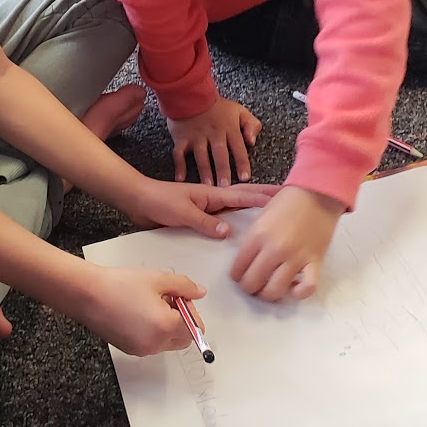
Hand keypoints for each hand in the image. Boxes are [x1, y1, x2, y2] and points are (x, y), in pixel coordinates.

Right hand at [75, 265, 206, 356]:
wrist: (87, 295)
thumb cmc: (118, 286)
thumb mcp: (158, 279)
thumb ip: (184, 286)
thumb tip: (199, 292)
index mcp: (166, 326)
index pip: (195, 327)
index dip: (189, 309)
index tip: (178, 296)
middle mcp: (155, 343)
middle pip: (184, 339)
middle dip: (181, 321)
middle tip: (166, 300)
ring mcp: (142, 349)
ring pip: (168, 342)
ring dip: (167, 327)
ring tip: (149, 305)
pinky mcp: (130, 350)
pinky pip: (152, 344)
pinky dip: (152, 332)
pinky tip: (138, 313)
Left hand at [118, 180, 275, 236]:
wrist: (138, 200)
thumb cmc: (158, 202)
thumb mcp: (182, 212)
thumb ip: (204, 222)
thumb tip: (229, 232)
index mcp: (212, 194)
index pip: (243, 195)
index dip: (264, 198)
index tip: (285, 198)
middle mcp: (214, 199)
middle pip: (245, 197)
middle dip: (266, 198)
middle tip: (288, 201)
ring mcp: (208, 207)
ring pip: (237, 207)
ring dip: (254, 209)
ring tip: (274, 215)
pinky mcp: (200, 216)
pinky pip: (224, 218)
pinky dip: (237, 220)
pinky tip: (243, 229)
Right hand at [167, 98, 263, 186]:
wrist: (190, 93)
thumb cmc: (216, 106)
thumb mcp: (239, 110)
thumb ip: (251, 125)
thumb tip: (252, 141)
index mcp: (228, 128)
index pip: (238, 147)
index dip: (242, 162)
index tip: (245, 177)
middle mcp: (213, 133)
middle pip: (219, 154)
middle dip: (223, 170)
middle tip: (225, 186)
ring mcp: (196, 136)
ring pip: (201, 155)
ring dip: (205, 171)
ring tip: (208, 186)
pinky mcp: (181, 138)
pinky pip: (179, 154)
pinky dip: (179, 166)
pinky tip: (181, 179)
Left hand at [230, 185, 342, 301]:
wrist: (318, 193)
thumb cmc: (288, 201)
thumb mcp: (261, 217)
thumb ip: (253, 240)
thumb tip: (246, 262)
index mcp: (257, 235)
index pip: (238, 268)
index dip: (236, 276)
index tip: (239, 276)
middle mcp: (275, 249)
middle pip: (253, 283)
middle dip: (249, 287)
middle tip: (253, 284)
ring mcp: (296, 257)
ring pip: (275, 291)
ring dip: (269, 294)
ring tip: (269, 289)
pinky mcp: (315, 261)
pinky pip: (307, 288)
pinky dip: (299, 293)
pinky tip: (294, 288)